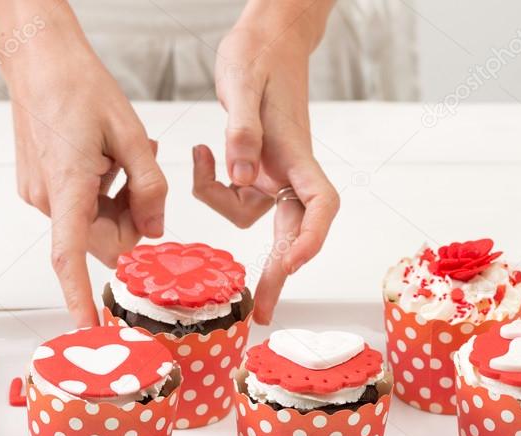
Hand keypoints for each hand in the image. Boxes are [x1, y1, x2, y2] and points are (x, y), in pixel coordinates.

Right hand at [0, 1, 167, 325]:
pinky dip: (101, 190)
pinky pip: (81, 205)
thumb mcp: (131, 133)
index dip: (80, 294)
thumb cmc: (81, 88)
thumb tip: (155, 229)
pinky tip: (105, 157)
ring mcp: (40, 193)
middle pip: (102, 238)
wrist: (39, 61)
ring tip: (122, 156)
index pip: (71, 254)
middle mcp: (47, 198)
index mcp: (68, 186)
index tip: (88, 324)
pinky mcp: (39, 185)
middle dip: (131, 219)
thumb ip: (150, 185)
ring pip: (94, 221)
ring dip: (117, 201)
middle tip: (142, 175)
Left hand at [193, 0, 338, 323]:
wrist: (266, 39)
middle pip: (293, 231)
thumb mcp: (245, 85)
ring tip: (201, 160)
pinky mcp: (255, 168)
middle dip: (278, 271)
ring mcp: (273, 172)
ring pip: (250, 213)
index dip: (311, 237)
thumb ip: (243, 131)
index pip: (319, 204)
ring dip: (219, 202)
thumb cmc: (262, 56)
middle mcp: (289, 170)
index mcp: (296, 155)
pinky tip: (202, 154)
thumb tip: (241, 174)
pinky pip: (233, 196)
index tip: (292, 262)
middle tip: (262, 312)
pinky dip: (211, 186)